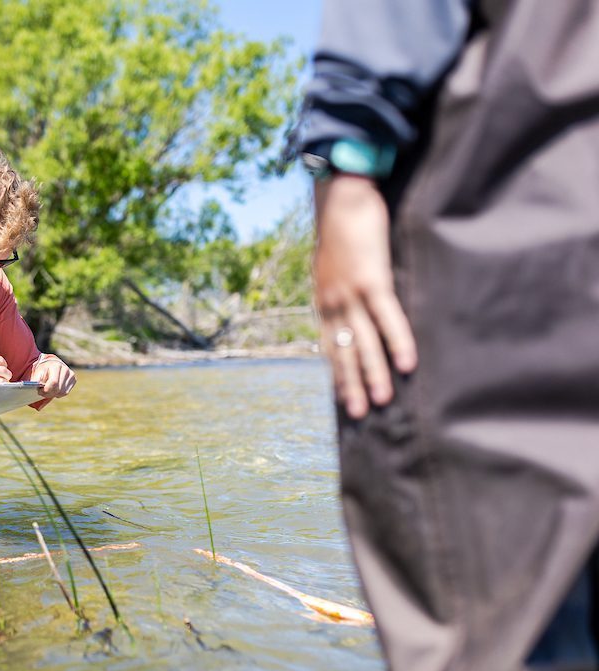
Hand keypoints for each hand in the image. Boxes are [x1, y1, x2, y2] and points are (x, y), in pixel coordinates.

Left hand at [31, 356, 75, 399]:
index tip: (40, 391)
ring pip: (62, 392)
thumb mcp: (37, 374)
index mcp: (56, 365)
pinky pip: (66, 392)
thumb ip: (36, 380)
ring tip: (48, 390)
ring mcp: (71, 374)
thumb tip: (36, 387)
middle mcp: (65, 369)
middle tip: (42, 392)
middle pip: (58, 389)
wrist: (50, 365)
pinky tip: (54, 389)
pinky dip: (59, 393)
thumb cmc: (42, 370)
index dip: (46, 390)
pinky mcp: (73, 379)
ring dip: (54, 394)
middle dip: (49, 393)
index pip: (54, 382)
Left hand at [313, 174, 417, 418]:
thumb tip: (350, 304)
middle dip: (351, 384)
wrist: (342, 197)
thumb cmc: (342, 228)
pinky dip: (398, 341)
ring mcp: (350, 294)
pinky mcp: (372, 281)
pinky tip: (406, 364)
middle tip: (358, 414)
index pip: (329, 345)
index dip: (337, 373)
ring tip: (382, 400)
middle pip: (344, 351)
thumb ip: (339, 286)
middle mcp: (332, 303)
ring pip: (364, 342)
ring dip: (374, 373)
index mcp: (323, 301)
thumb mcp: (332, 264)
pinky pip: (387, 318)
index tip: (342, 397)